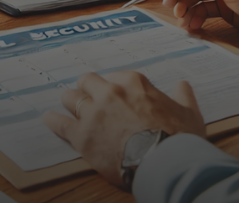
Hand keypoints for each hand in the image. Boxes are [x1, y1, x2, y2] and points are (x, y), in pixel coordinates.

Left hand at [42, 72, 205, 187]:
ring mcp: (93, 113)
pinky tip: (49, 119)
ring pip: (71, 98)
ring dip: (71, 103)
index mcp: (133, 82)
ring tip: (70, 108)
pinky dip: (53, 121)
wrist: (165, 162)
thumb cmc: (179, 138)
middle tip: (88, 98)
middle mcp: (109, 92)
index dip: (113, 88)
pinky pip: (59, 123)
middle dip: (87, 89)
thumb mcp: (189, 113)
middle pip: (87, 82)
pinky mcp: (81, 136)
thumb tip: (183, 85)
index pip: (114, 77)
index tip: (113, 96)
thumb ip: (183, 96)